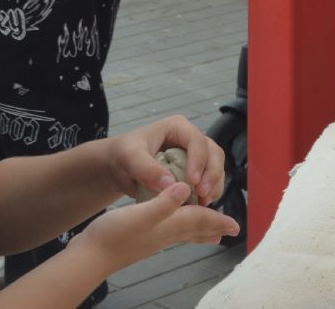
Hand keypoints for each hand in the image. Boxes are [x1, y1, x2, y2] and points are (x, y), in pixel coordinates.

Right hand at [77, 183, 240, 272]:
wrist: (90, 256)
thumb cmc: (112, 235)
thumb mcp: (139, 214)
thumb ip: (163, 203)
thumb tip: (186, 189)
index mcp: (168, 225)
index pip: (199, 219)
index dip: (217, 218)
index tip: (235, 224)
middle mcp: (165, 233)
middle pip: (195, 229)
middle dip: (213, 227)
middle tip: (230, 229)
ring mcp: (153, 239)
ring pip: (183, 233)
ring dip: (199, 231)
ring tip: (211, 235)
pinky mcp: (141, 239)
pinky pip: (169, 234)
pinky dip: (178, 231)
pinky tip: (172, 231)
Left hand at [106, 115, 224, 206]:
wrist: (118, 166)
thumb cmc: (123, 155)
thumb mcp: (129, 157)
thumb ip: (147, 169)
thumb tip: (170, 184)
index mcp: (178, 128)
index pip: (197, 141)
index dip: (199, 160)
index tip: (193, 181)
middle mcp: (191, 139)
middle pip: (214, 153)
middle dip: (212, 174)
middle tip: (203, 194)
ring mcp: (195, 156)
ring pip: (216, 167)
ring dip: (214, 185)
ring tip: (204, 202)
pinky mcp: (195, 172)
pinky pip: (210, 181)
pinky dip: (209, 193)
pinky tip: (201, 205)